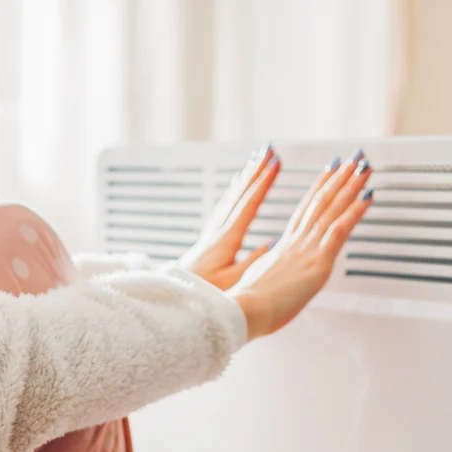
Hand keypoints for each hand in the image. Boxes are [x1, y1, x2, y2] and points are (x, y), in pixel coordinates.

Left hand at [180, 145, 279, 290]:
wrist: (175, 300)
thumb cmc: (203, 295)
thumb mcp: (233, 282)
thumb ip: (253, 263)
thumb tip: (273, 244)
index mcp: (225, 241)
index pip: (247, 205)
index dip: (262, 183)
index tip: (276, 163)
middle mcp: (216, 232)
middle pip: (238, 195)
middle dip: (254, 172)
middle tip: (268, 151)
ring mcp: (211, 235)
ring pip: (230, 198)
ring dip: (245, 179)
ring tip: (255, 162)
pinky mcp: (207, 241)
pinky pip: (223, 208)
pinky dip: (233, 193)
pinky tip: (237, 189)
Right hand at [231, 151, 372, 340]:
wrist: (243, 311)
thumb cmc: (247, 305)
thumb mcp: (257, 282)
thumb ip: (268, 270)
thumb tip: (272, 267)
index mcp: (282, 249)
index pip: (304, 211)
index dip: (318, 189)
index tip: (328, 172)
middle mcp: (296, 243)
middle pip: (320, 202)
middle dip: (338, 178)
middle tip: (352, 160)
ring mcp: (307, 250)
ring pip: (332, 209)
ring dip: (350, 185)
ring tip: (363, 166)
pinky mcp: (318, 262)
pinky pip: (340, 229)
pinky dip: (355, 211)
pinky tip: (368, 196)